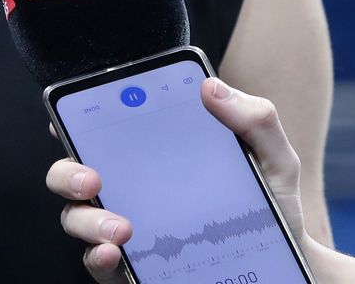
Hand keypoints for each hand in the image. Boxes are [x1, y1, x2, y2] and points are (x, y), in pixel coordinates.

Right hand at [44, 76, 310, 283]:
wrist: (287, 263)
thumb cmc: (270, 205)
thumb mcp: (273, 159)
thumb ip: (255, 120)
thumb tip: (210, 87)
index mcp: (153, 155)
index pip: (104, 131)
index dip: (74, 118)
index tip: (66, 117)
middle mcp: (130, 190)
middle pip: (73, 175)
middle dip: (68, 173)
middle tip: (93, 178)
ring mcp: (125, 231)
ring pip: (77, 219)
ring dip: (87, 221)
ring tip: (121, 229)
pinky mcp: (131, 270)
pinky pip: (97, 264)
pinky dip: (97, 258)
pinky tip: (114, 252)